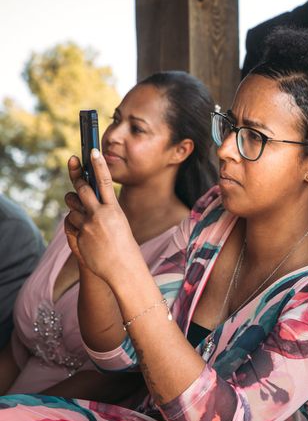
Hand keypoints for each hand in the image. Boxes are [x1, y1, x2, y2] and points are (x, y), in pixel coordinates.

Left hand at [64, 150, 138, 282]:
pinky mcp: (79, 237)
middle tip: (73, 164)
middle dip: (76, 177)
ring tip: (81, 211)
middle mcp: (99, 215)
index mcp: (114, 209)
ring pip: (71, 208)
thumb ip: (105, 210)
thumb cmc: (125, 246)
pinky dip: (74, 226)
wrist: (123, 268)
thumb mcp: (120, 223)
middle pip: (81, 189)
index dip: (98, 165)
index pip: (104, 182)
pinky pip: (70, 225)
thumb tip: (88, 201)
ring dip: (73, 207)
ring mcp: (88, 226)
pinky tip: (85, 234)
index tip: (93, 151)